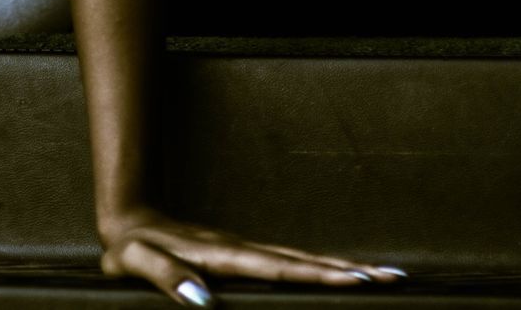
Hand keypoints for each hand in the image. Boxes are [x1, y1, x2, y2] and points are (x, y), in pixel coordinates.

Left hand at [98, 208, 407, 306]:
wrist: (126, 220)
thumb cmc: (129, 247)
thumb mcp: (137, 262)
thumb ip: (166, 278)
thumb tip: (203, 301)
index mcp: (221, 254)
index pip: (277, 267)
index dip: (316, 275)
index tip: (355, 280)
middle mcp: (240, 248)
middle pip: (303, 260)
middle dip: (349, 270)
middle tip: (394, 277)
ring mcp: (243, 249)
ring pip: (301, 259)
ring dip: (342, 267)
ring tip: (384, 274)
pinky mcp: (241, 255)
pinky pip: (288, 262)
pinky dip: (319, 268)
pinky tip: (337, 274)